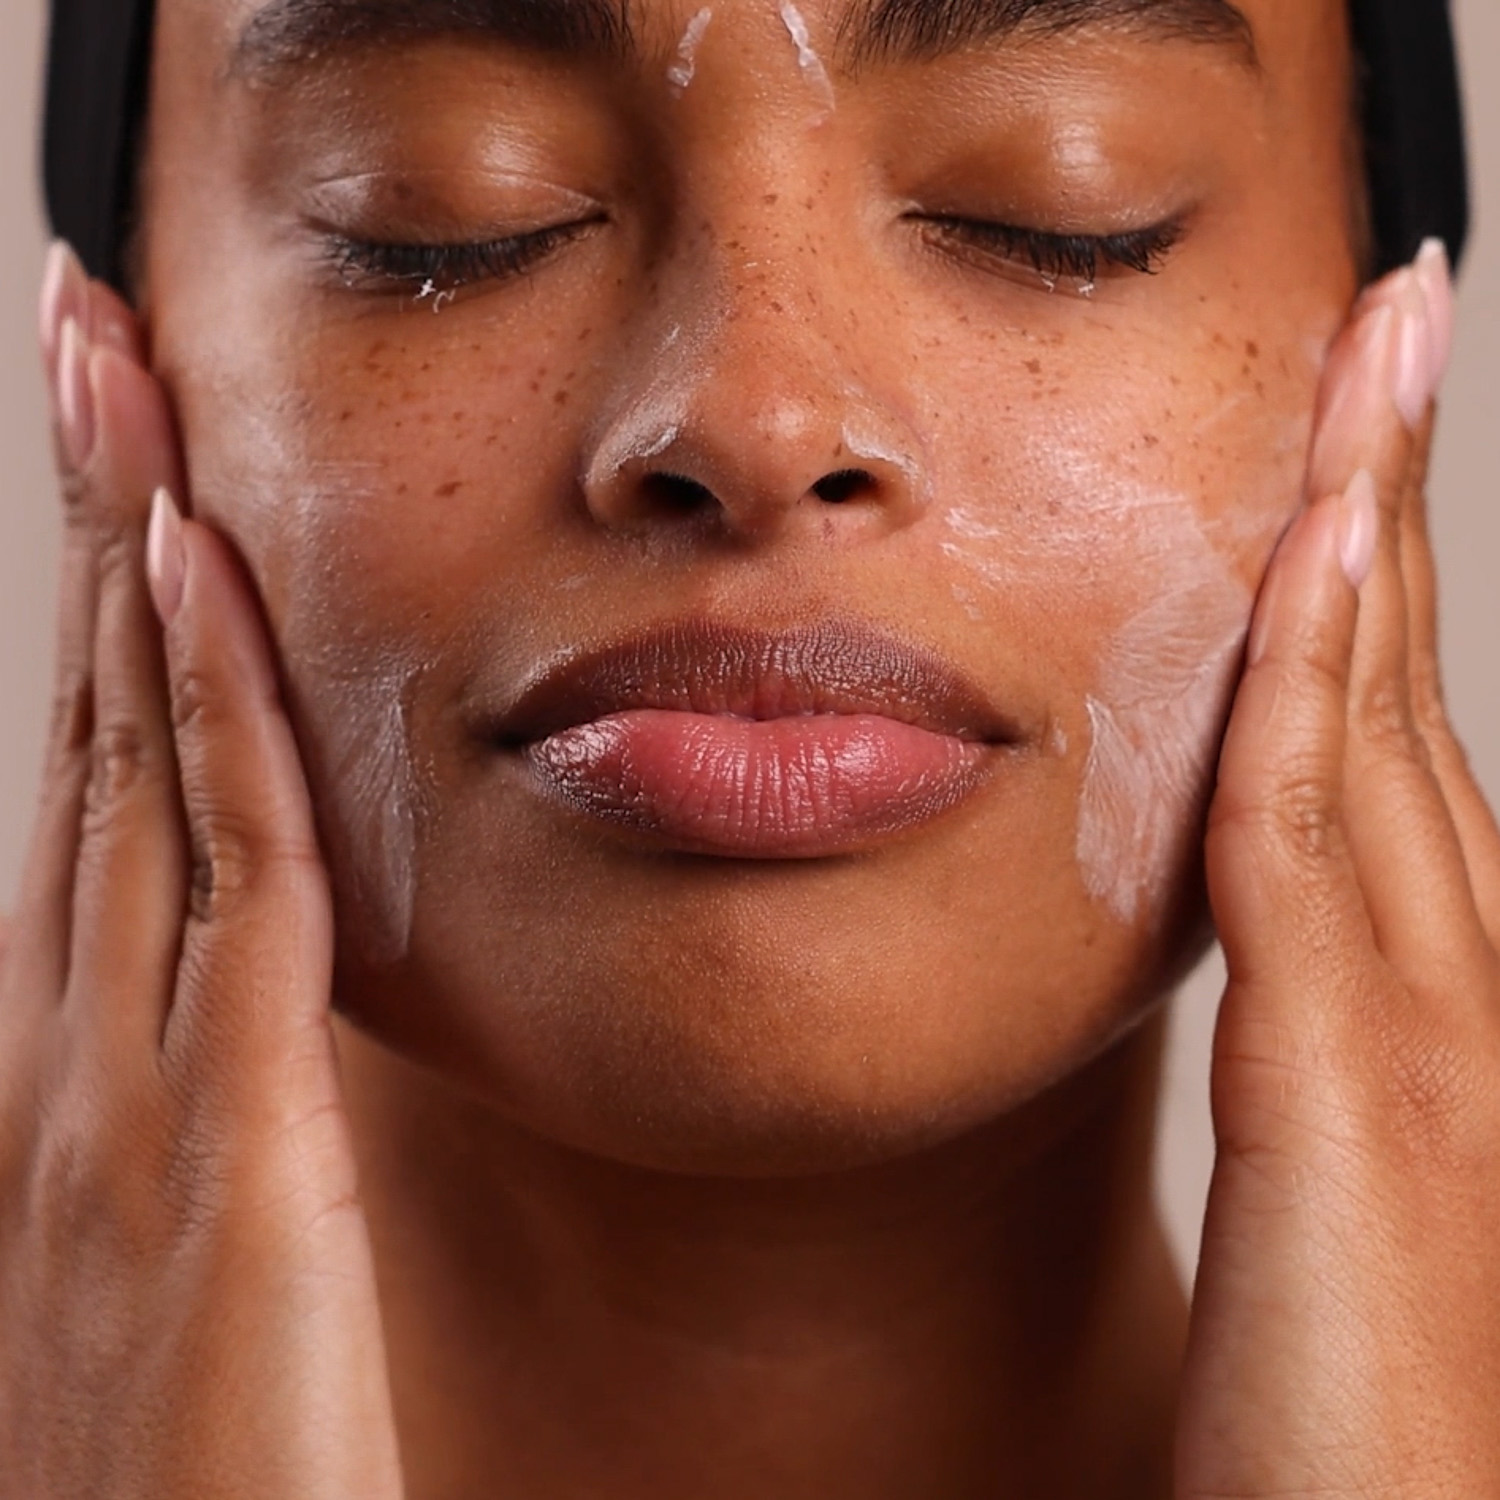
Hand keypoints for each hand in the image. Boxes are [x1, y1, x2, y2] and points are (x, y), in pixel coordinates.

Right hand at [0, 247, 404, 1498]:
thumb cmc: (192, 1455)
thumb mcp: (187, 1236)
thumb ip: (203, 1088)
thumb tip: (231, 946)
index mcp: (84, 1062)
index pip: (104, 776)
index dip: (109, 603)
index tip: (128, 456)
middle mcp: (80, 1045)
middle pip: (98, 724)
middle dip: (94, 520)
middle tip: (91, 338)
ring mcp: (129, 1090)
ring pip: (139, 763)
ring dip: (132, 562)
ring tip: (123, 381)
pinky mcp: (223, 1154)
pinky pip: (227, 885)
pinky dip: (206, 721)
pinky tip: (199, 586)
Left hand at [1177, 243, 1499, 1496]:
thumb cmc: (1353, 1407)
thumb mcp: (1335, 1177)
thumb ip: (1316, 1041)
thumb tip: (1283, 936)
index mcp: (1432, 1000)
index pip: (1389, 732)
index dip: (1374, 570)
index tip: (1352, 432)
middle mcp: (1451, 984)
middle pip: (1404, 682)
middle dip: (1397, 490)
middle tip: (1393, 317)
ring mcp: (1422, 1030)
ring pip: (1379, 722)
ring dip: (1369, 533)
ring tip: (1370, 361)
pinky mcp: (1352, 1095)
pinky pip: (1310, 843)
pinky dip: (1312, 689)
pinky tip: (1303, 564)